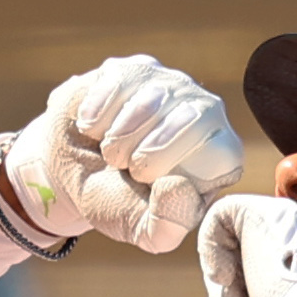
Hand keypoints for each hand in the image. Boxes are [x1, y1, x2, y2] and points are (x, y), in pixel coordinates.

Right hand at [5, 54, 245, 255]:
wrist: (70, 170)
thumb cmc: (116, 200)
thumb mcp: (138, 228)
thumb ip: (166, 227)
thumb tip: (179, 186)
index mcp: (216, 158)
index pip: (226, 153)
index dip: (182, 169)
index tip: (149, 183)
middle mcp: (203, 113)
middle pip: (198, 115)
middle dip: (152, 149)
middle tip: (125, 168)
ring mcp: (171, 84)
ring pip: (158, 94)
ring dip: (121, 134)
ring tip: (108, 154)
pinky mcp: (135, 67)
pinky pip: (122, 80)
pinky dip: (99, 113)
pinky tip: (92, 129)